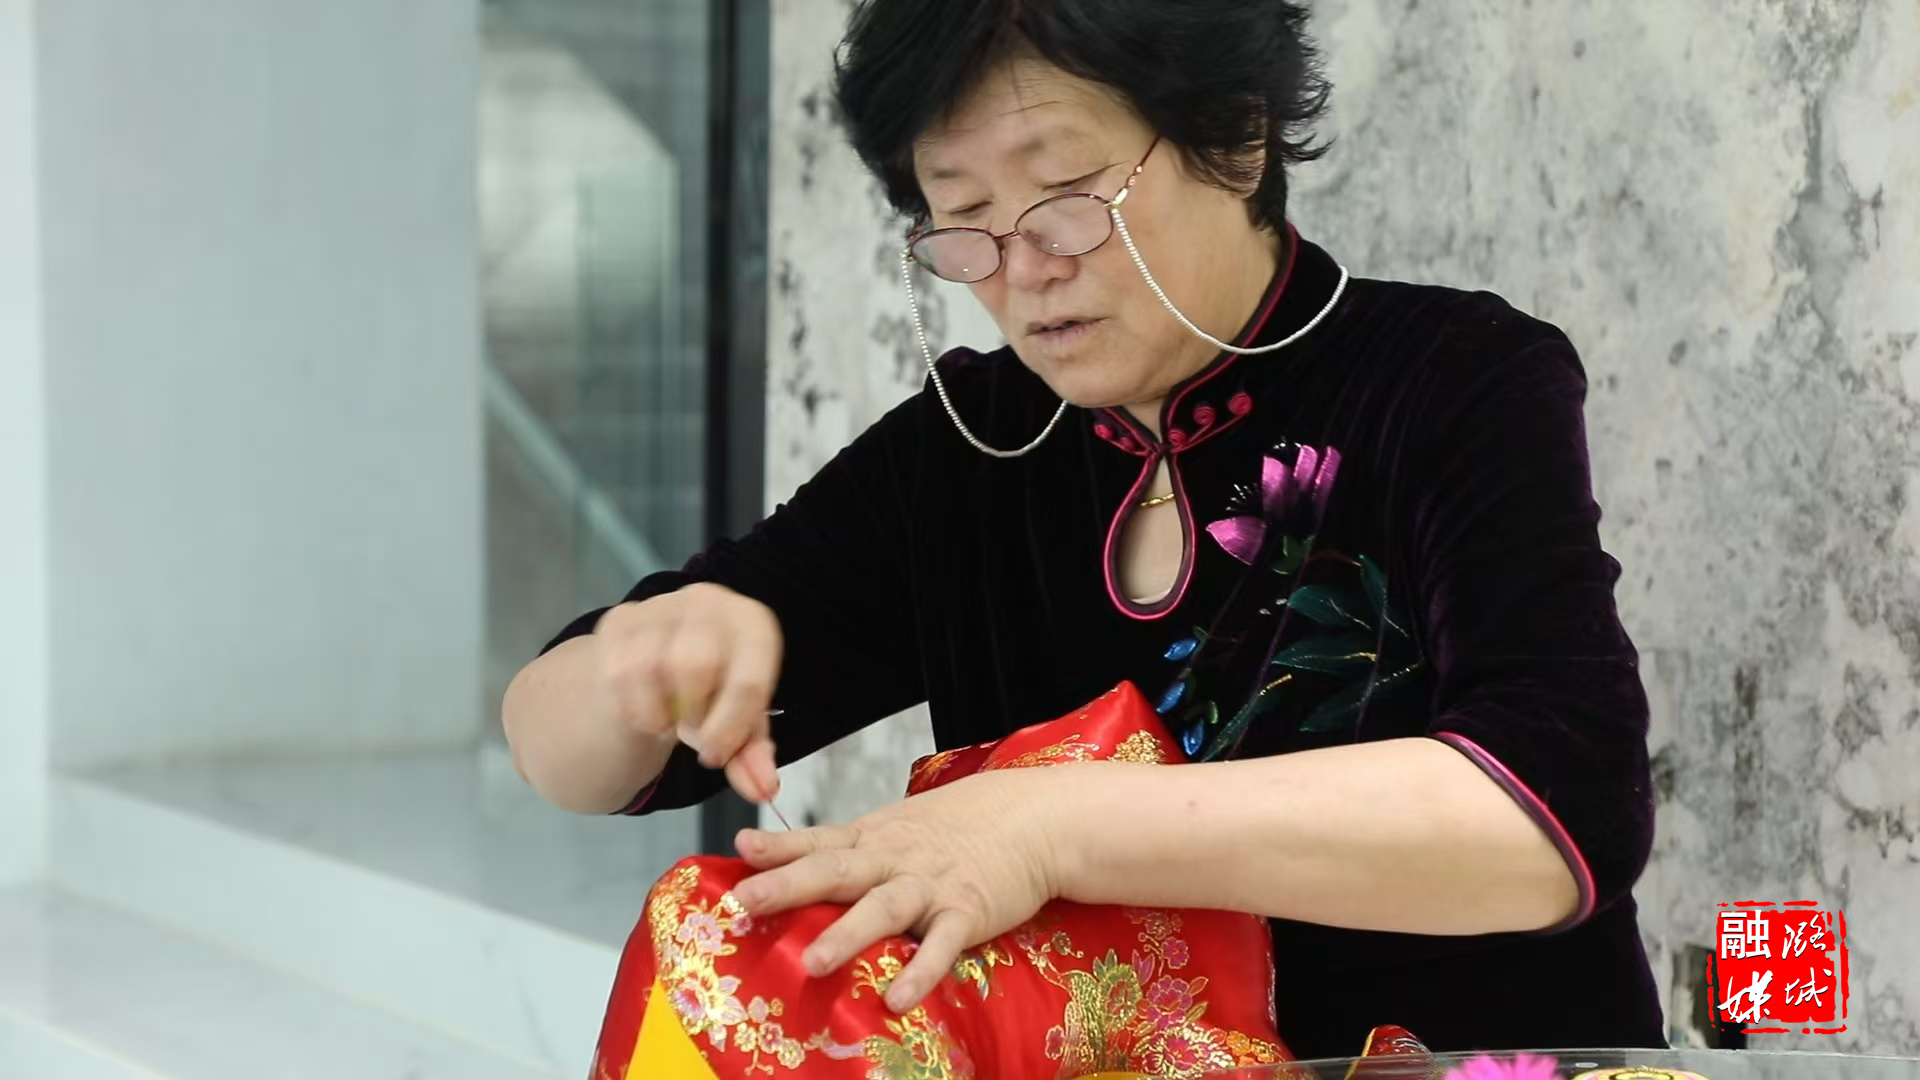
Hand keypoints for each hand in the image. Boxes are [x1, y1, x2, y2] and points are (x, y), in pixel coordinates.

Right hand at [593, 582, 782, 802]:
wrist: (665, 658)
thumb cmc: (716, 690)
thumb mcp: (740, 720)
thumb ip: (752, 755)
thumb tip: (763, 790)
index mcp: (752, 624)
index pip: (748, 681)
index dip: (731, 731)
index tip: (715, 756)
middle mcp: (709, 602)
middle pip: (695, 667)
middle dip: (692, 716)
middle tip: (691, 732)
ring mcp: (662, 605)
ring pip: (649, 667)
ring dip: (657, 711)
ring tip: (668, 719)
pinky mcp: (621, 619)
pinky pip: (617, 671)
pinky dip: (629, 706)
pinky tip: (644, 709)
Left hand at [726, 767, 1070, 1012]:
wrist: (1030, 818)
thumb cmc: (956, 827)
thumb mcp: (895, 827)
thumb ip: (846, 848)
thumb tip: (783, 862)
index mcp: (872, 838)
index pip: (818, 841)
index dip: (779, 849)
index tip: (739, 853)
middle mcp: (894, 859)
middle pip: (836, 870)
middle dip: (789, 885)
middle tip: (748, 901)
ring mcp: (930, 885)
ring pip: (883, 908)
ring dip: (847, 934)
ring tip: (812, 962)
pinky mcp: (967, 912)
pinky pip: (941, 945)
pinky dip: (920, 971)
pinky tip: (897, 998)